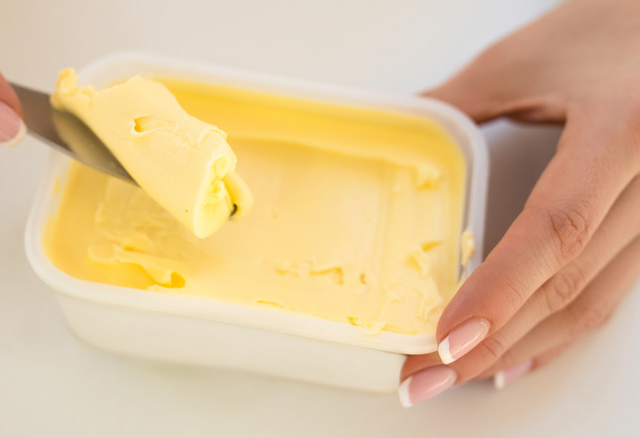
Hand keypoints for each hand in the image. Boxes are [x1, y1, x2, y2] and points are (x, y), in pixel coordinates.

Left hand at [399, 0, 639, 405]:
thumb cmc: (606, 26)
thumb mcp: (521, 58)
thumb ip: (455, 103)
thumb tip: (395, 136)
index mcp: (622, 130)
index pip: (557, 227)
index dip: (501, 290)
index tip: (446, 337)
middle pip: (572, 280)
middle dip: (497, 340)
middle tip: (430, 376)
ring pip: (595, 298)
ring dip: (525, 345)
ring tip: (462, 375)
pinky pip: (612, 289)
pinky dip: (562, 327)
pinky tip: (522, 353)